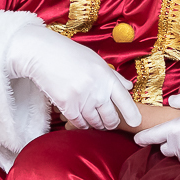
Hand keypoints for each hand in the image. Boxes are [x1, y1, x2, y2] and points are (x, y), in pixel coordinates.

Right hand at [7, 24, 141, 129]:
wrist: (44, 54)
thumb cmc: (70, 54)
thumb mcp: (96, 61)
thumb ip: (114, 76)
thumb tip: (129, 87)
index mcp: (107, 77)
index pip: (125, 100)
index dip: (132, 114)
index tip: (135, 122)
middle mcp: (97, 90)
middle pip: (111, 117)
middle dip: (111, 123)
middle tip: (109, 122)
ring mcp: (83, 99)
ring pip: (95, 123)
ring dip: (97, 125)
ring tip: (95, 121)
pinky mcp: (68, 106)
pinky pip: (79, 123)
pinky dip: (82, 125)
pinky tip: (82, 120)